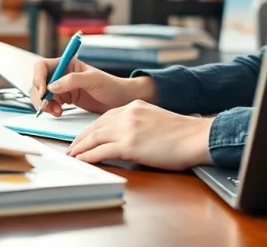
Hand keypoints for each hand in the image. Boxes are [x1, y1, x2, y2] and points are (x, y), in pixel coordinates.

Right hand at [29, 57, 156, 116]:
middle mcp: (62, 74)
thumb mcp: (94, 80)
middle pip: (38, 81)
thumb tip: (52, 85)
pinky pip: (49, 103)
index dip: (38, 78)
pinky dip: (50, 109)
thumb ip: (73, 80)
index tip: (43, 92)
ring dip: (44, 104)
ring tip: (57, 112)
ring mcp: (62, 87)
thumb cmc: (111, 86)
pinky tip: (59, 113)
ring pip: (41, 94)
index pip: (42, 66)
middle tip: (47, 106)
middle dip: (39, 95)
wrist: (121, 100)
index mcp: (67, 64)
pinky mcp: (64, 99)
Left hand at [66, 100, 213, 169]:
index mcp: (134, 106)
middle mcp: (127, 114)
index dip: (92, 128)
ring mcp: (127, 129)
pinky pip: (101, 151)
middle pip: (96, 126)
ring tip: (71, 155)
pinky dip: (88, 156)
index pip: (106, 117)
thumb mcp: (156, 120)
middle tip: (72, 147)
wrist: (195, 137)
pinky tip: (82, 160)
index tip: (84, 136)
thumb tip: (128, 138)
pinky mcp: (129, 145)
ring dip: (80, 147)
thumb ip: (139, 124)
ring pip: (94, 137)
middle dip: (81, 138)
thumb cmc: (182, 134)